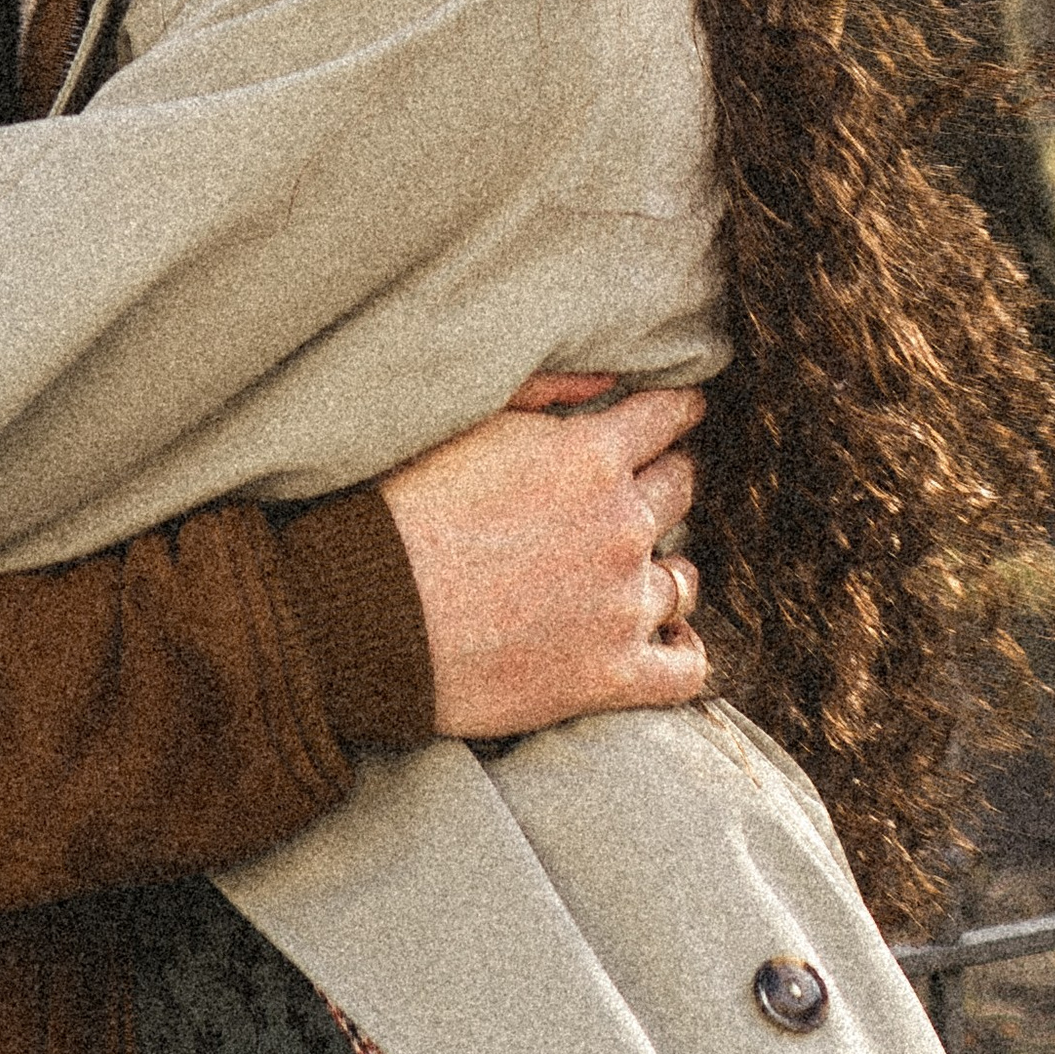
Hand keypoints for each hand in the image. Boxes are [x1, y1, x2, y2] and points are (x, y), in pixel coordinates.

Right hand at [379, 372, 706, 737]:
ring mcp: (622, 605)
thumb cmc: (404, 509)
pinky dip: (683, 652)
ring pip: (683, 579)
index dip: (676, 412)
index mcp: (592, 456)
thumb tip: (612, 378)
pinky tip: (668, 640)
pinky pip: (685, 668)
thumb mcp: (471, 419)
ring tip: (647, 570)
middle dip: (667, 481)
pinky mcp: (611, 674)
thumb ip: (547, 389)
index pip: (668, 418)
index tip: (680, 414)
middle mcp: (622, 526)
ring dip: (667, 569)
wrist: (368, 613)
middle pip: (679, 489)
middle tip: (645, 488)